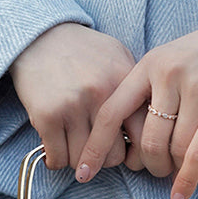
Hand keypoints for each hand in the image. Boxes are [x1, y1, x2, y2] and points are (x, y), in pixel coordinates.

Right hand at [8, 23, 144, 170]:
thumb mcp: (119, 57)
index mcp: (125, 81)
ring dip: (81, 162)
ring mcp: (73, 105)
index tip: (132, 155)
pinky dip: (57, 161)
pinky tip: (57, 152)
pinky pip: (58, 158)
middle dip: (109, 159)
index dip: (141, 153)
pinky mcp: (46, 115)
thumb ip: (139, 88)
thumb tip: (158, 122)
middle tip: (101, 153)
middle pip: (116, 156)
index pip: (146, 135)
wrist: (39, 36)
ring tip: (79, 152)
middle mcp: (101, 94)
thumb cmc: (83, 51)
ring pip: (85, 160)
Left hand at [76, 13, 197, 198]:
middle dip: (146, 164)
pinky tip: (180, 194)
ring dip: (169, 169)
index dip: (95, 146)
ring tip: (172, 172)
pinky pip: (197, 153)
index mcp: (148, 64)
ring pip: (172, 149)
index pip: (111, 112)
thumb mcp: (170, 58)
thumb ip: (148, 88)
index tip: (83, 172)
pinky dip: (186, 179)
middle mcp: (168, 76)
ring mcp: (197, 91)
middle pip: (145, 139)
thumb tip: (126, 135)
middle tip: (152, 169)